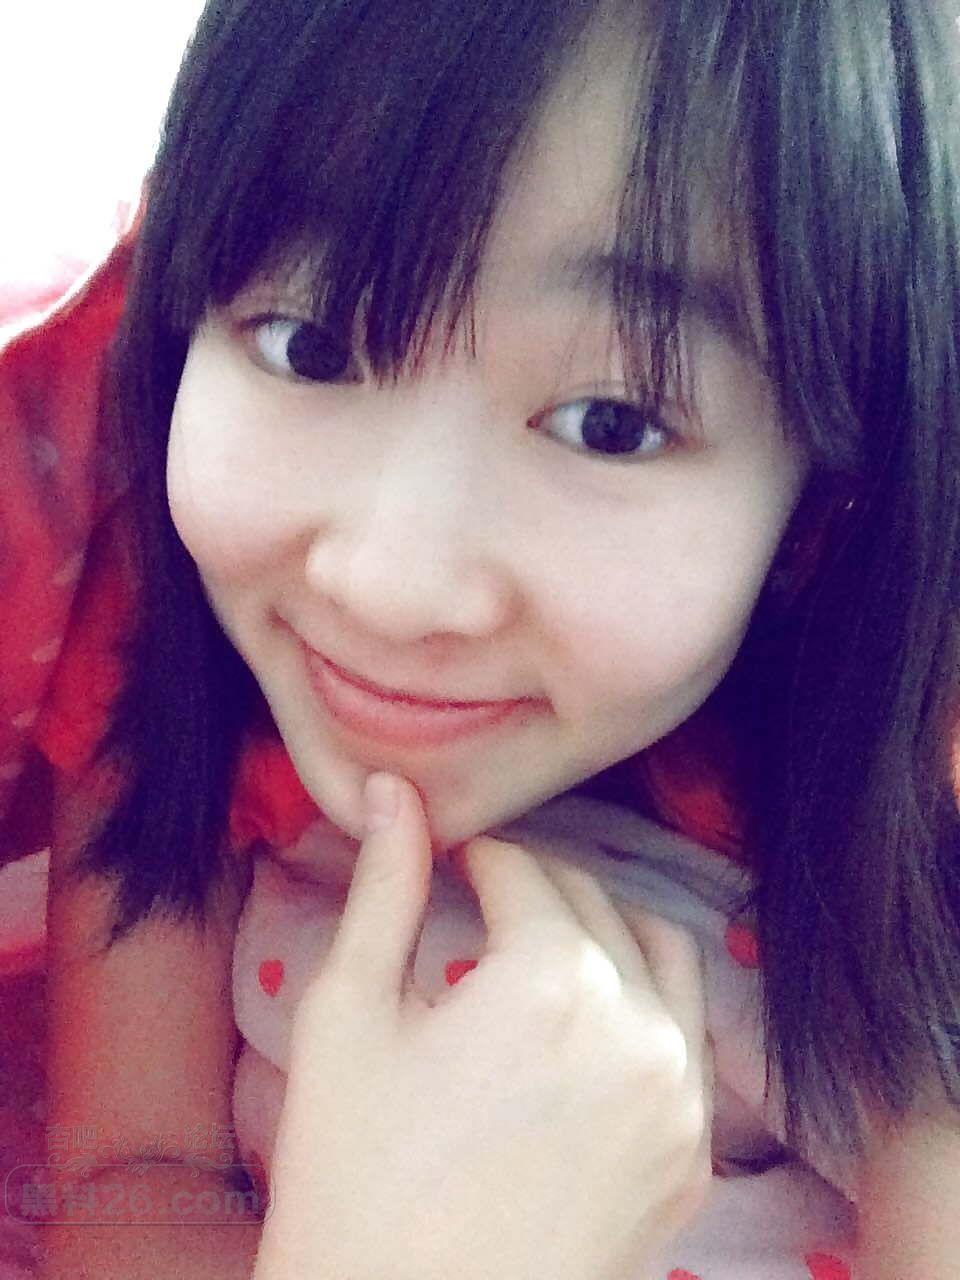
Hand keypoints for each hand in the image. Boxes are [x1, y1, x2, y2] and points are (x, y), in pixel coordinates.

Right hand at [254, 774, 712, 1279]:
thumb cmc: (353, 1179)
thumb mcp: (346, 1016)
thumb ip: (383, 889)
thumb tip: (390, 790)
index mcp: (550, 980)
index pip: (522, 867)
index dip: (471, 854)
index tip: (442, 861)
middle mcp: (637, 1024)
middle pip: (591, 899)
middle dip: (531, 886)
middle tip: (474, 904)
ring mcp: (679, 1093)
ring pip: (660, 952)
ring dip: (601, 928)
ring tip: (536, 951)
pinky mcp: (693, 1153)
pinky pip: (686, 1033)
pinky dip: (641, 1000)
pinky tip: (582, 1023)